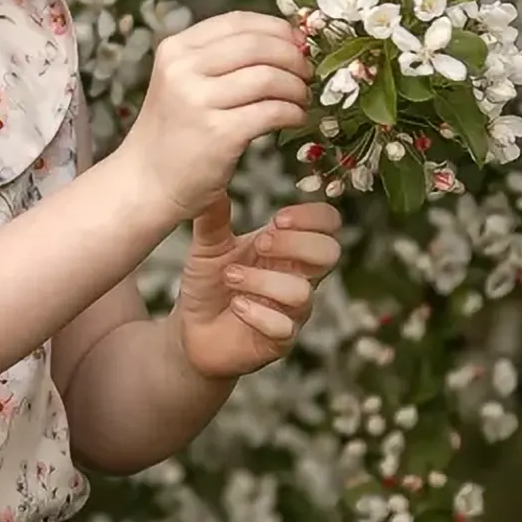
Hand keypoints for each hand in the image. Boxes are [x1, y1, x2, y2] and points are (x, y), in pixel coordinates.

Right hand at [118, 13, 310, 226]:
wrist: (145, 183)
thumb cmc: (172, 134)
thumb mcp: (182, 82)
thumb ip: (220, 59)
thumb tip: (287, 42)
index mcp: (176, 49)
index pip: (238, 22)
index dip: (277, 29)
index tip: (298, 42)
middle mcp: (183, 70)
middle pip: (258, 45)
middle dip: (293, 57)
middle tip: (307, 73)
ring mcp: (199, 101)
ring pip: (269, 77)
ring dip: (297, 87)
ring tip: (302, 98)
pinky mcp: (219, 133)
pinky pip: (272, 111)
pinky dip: (293, 112)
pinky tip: (296, 118)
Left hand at [173, 194, 341, 380]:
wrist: (190, 333)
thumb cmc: (208, 286)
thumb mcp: (207, 247)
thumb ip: (214, 218)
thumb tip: (212, 180)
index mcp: (288, 248)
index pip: (328, 225)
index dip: (312, 217)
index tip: (277, 219)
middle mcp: (298, 278)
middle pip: (330, 253)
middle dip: (295, 244)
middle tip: (259, 244)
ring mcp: (293, 311)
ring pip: (302, 292)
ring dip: (263, 280)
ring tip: (230, 278)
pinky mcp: (280, 341)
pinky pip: (284, 327)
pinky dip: (257, 313)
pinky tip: (236, 306)